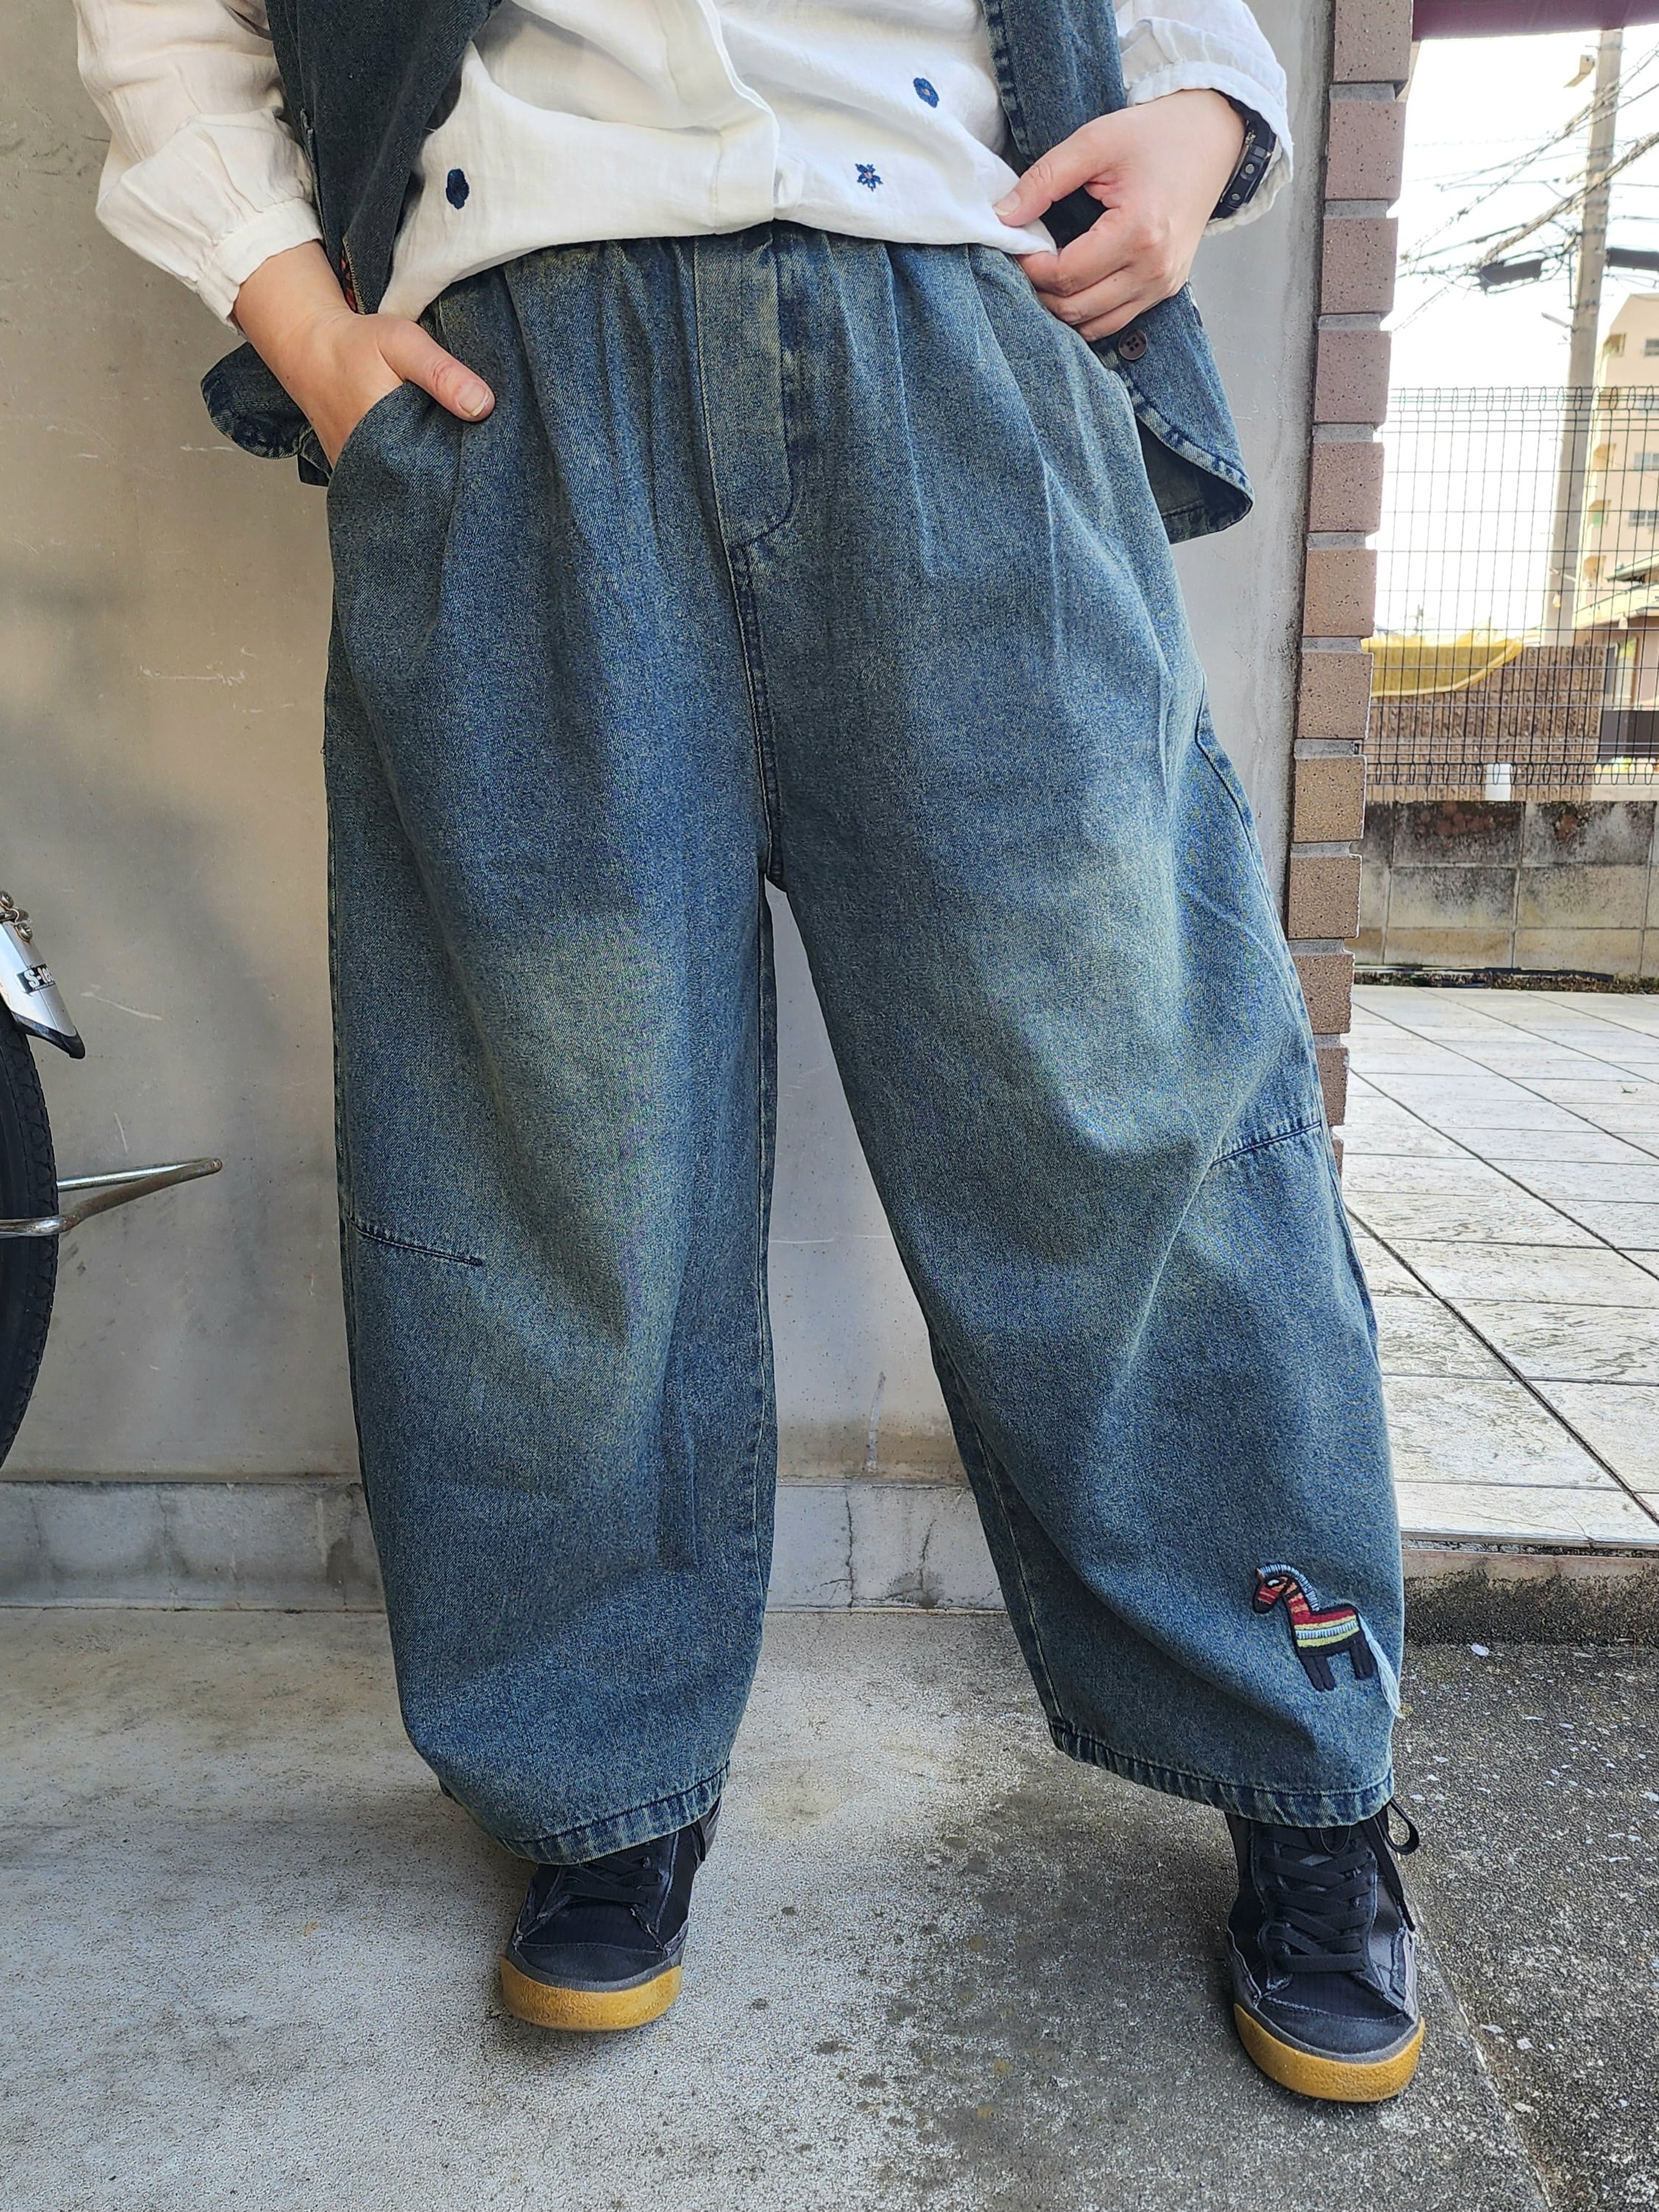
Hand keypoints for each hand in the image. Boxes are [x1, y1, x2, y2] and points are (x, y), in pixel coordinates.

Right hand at [232, 242, 493, 466]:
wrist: (310, 349)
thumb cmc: (355, 344)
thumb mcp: (403, 343)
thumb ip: (442, 373)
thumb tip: (483, 407)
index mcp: (386, 444)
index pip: (441, 473)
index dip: (466, 465)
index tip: (485, 453)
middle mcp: (370, 468)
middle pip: (426, 484)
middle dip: (450, 472)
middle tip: (468, 448)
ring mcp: (360, 475)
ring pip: (408, 484)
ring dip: (429, 471)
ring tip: (445, 449)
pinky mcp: (356, 473)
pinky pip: (390, 480)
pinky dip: (408, 469)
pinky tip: (419, 449)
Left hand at [995, 90, 1244, 342]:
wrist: (1211, 138)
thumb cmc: (1154, 136)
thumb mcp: (1094, 142)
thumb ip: (1044, 180)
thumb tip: (1002, 218)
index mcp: (1139, 231)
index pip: (1067, 274)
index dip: (1032, 267)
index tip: (1018, 246)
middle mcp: (1155, 269)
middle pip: (1077, 308)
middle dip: (1042, 291)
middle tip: (1028, 261)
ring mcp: (1163, 285)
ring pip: (1095, 325)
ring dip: (1063, 308)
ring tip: (1047, 275)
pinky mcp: (1167, 290)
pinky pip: (1116, 322)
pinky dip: (1088, 313)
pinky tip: (1073, 286)